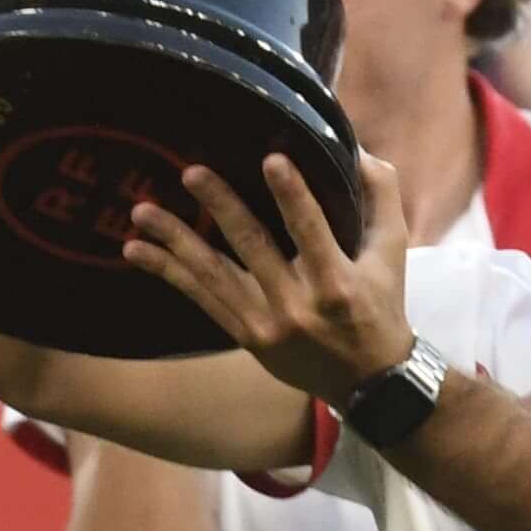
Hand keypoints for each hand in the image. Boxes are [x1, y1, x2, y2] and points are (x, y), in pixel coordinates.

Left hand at [127, 150, 414, 404]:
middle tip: (191, 173)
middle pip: (252, 247)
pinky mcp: (246, 336)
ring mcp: (266, 324)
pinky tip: (137, 250)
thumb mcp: (393, 251)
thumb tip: (356, 149)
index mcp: (338, 282)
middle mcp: (298, 305)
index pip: (312, 231)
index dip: (292, 196)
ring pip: (214, 275)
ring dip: (174, 241)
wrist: (369, 381)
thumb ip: (380, 196)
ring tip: (142, 211)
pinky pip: (201, 299)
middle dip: (221, 207)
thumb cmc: (382, 305)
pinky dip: (168, 273)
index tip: (271, 159)